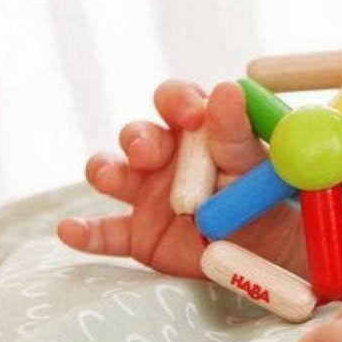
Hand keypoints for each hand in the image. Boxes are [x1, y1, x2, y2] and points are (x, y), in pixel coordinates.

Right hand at [56, 80, 302, 276]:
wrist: (270, 251)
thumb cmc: (266, 195)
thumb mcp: (254, 164)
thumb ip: (237, 131)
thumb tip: (226, 89)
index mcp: (197, 128)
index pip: (175, 100)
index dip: (177, 101)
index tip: (192, 116)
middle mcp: (166, 155)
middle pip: (137, 134)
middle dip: (138, 139)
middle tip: (149, 153)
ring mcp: (147, 194)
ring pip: (112, 173)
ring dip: (105, 170)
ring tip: (111, 178)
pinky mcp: (138, 235)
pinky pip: (105, 233)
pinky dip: (84, 232)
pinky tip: (71, 230)